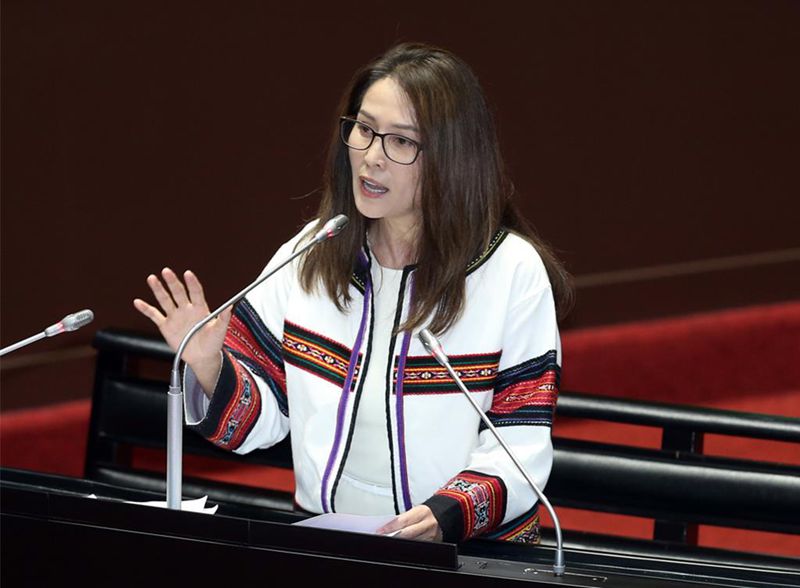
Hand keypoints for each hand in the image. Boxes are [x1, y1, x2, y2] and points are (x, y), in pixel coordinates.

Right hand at [133, 268, 230, 392]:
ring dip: (158, 289)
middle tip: (167, 271)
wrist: (202, 357)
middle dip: (173, 282)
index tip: (188, 274)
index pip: (196, 292)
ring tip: (152, 278)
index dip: (192, 283)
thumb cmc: (213, 342)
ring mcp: (175, 316)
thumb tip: (230, 306)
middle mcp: (186, 309)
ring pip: (165, 300)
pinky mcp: (165, 325)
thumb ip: (224, 319)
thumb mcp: (220, 331)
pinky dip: (146, 309)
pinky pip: (154, 315)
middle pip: (178, 292)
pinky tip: (138, 302)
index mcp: (200, 308)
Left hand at [377, 505, 442, 541]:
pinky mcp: (433, 543)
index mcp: (422, 512)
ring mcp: (431, 536)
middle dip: (394, 537)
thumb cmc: (427, 513)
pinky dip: (408, 545)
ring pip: (412, 542)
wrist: (444, 516)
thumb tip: (388, 526)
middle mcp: (427, 524)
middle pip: (407, 533)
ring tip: (389, 543)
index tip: (380, 531)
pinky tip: (401, 546)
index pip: (403, 521)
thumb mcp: (415, 511)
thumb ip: (403, 518)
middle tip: (383, 538)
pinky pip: (418, 545)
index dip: (390, 527)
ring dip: (400, 542)